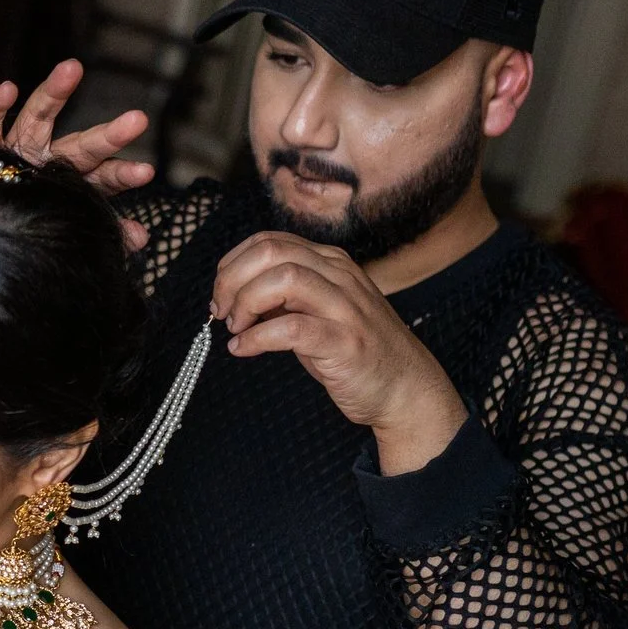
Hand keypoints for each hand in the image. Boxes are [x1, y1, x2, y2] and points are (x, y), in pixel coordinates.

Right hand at [0, 59, 154, 250]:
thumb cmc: (30, 224)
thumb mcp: (70, 229)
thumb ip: (108, 232)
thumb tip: (142, 239)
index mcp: (73, 183)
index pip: (104, 177)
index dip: (123, 175)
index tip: (146, 173)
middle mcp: (49, 160)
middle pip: (82, 146)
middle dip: (108, 137)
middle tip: (139, 120)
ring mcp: (17, 149)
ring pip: (37, 118)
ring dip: (53, 94)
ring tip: (73, 68)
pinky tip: (7, 89)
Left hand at [210, 232, 467, 474]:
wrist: (406, 388)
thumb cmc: (355, 351)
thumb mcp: (317, 312)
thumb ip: (283, 297)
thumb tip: (234, 294)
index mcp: (330, 263)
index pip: (269, 241)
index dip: (233, 264)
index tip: (221, 295)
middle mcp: (339, 275)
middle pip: (271, 252)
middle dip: (232, 279)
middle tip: (221, 312)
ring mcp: (344, 307)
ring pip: (283, 278)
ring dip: (245, 302)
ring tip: (236, 328)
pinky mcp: (344, 342)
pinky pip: (290, 328)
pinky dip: (256, 338)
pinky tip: (243, 349)